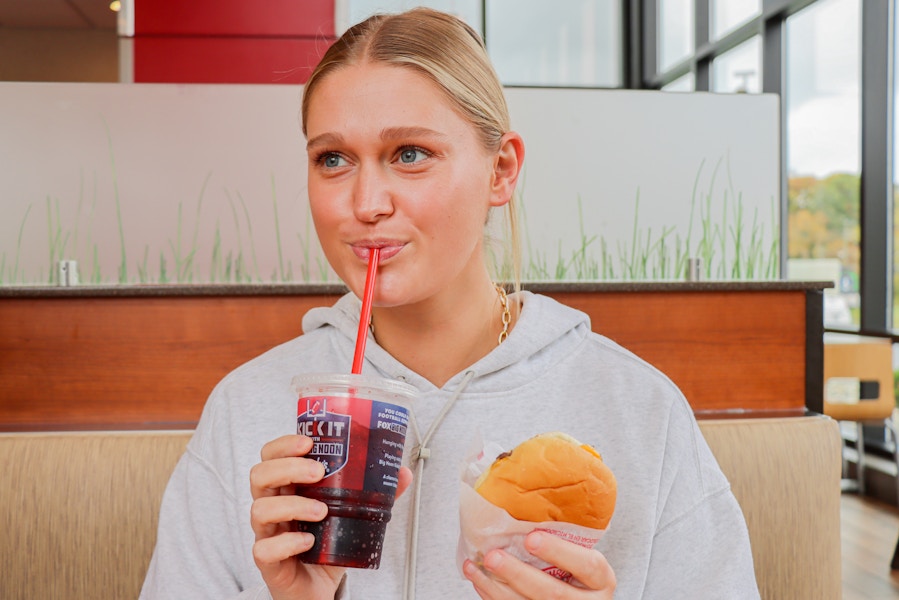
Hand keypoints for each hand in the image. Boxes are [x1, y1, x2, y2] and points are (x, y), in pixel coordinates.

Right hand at [249, 434, 411, 599]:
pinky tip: (309, 541)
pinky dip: (287, 542)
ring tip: (321, 511)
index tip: (308, 442)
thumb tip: (402, 472)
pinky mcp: (268, 561)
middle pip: (260, 475)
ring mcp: (267, 534)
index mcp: (287, 488)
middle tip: (318, 471)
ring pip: (259, 509)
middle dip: (288, 467)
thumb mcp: (350, 515)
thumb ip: (374, 493)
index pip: (271, 456)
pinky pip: (263, 548)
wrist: (317, 587)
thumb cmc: (327, 546)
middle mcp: (272, 506)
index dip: (284, 445)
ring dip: (292, 505)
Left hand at [462, 530, 615, 599]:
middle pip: (552, 593)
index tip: (531, 538)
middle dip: (518, 574)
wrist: (581, 598)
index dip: (559, 551)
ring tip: (475, 567)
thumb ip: (568, 534)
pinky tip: (478, 579)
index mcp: (602, 580)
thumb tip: (534, 490)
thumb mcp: (584, 552)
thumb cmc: (579, 568)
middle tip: (493, 556)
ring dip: (496, 588)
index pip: (587, 565)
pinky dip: (492, 596)